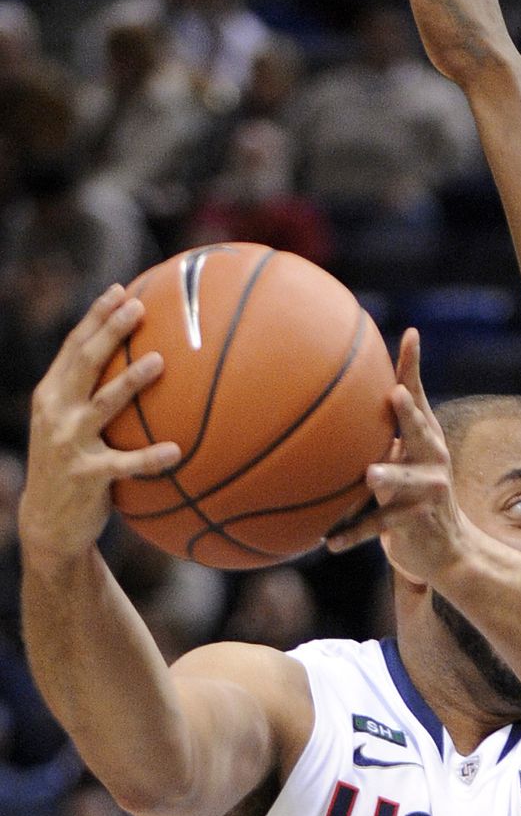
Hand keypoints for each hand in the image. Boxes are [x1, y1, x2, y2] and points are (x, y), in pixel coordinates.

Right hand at [18, 285, 179, 566]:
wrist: (48, 524)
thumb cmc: (71, 469)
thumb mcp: (69, 427)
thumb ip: (90, 397)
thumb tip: (139, 364)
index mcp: (51, 396)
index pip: (72, 348)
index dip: (95, 318)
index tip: (119, 291)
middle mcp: (55, 414)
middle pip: (83, 363)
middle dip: (109, 332)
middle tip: (138, 307)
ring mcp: (69, 445)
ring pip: (102, 406)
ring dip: (130, 382)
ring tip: (159, 361)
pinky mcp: (87, 477)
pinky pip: (124, 465)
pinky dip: (150, 458)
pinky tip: (176, 451)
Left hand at [325, 327, 469, 579]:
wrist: (448, 549)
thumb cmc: (413, 494)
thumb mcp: (402, 459)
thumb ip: (381, 432)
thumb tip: (338, 394)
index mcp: (425, 438)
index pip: (416, 396)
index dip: (412, 366)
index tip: (411, 335)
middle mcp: (432, 459)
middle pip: (420, 430)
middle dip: (409, 414)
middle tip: (395, 394)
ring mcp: (427, 491)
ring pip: (403, 480)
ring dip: (389, 476)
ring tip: (372, 475)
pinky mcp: (414, 522)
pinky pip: (379, 526)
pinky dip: (353, 533)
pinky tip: (330, 542)